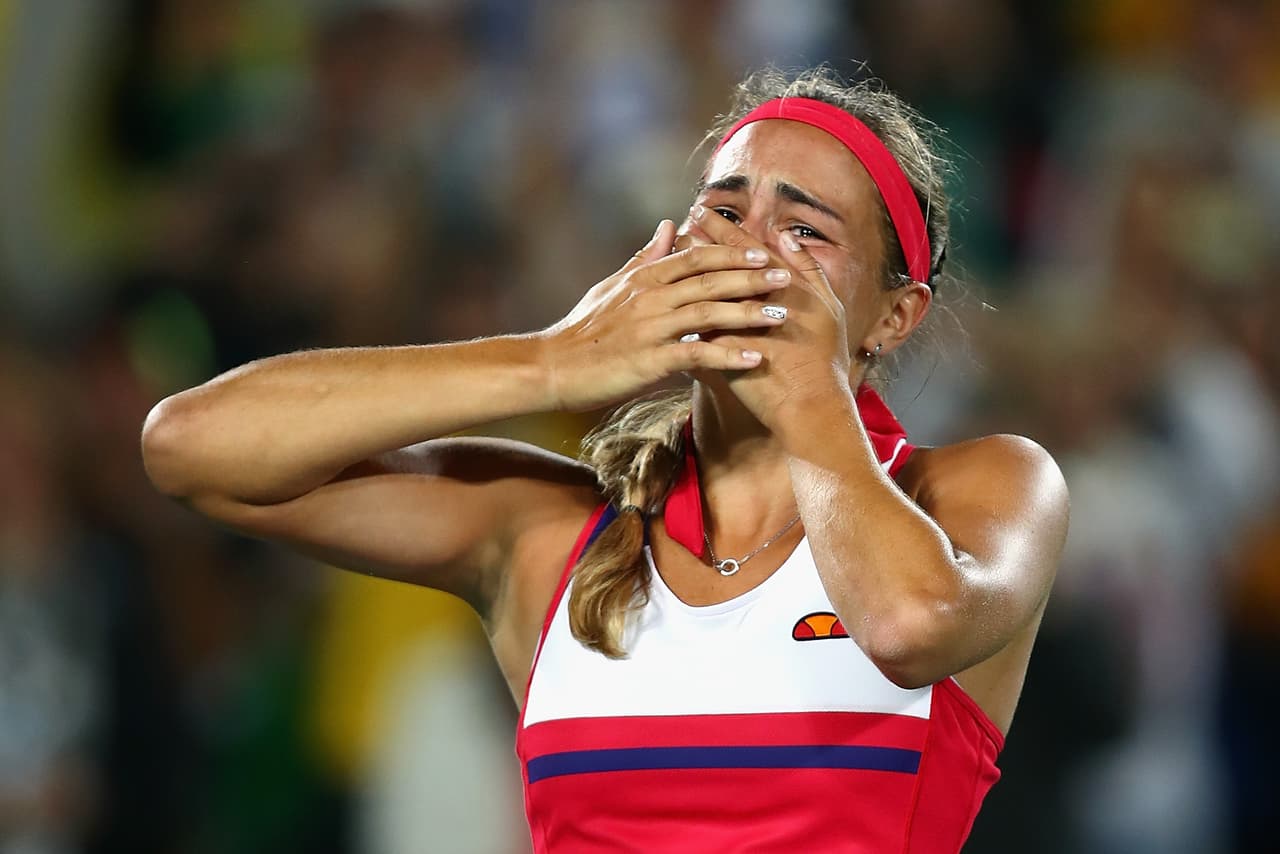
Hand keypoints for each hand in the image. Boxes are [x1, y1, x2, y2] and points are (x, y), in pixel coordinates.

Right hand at [538, 220, 793, 410]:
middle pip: (709, 280)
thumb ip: (645, 257)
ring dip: (747, 314)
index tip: (765, 252)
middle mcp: (650, 297)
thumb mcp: (613, 287)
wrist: (551, 367)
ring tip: (780, 317)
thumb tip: (669, 224)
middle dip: (750, 278)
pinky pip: (696, 353)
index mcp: (644, 279)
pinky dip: (727, 356)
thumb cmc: (583, 330)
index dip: (732, 253)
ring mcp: (650, 327)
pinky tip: (753, 360)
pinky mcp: (648, 360)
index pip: (696, 257)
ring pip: (707, 313)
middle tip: (786, 277)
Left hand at [685, 205, 855, 431]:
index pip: (744, 250)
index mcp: (783, 285)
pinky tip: (662, 309)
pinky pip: (692, 333)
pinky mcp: (720, 354)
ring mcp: (734, 328)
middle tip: (677, 226)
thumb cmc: (824, 359)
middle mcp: (755, 301)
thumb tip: (787, 237)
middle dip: (696, 245)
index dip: (722, 229)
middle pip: (717, 266)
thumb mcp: (828, 307)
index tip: (702, 212)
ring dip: (681, 278)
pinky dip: (678, 320)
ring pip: (700, 295)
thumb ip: (808, 269)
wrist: (810, 404)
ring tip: (664, 262)